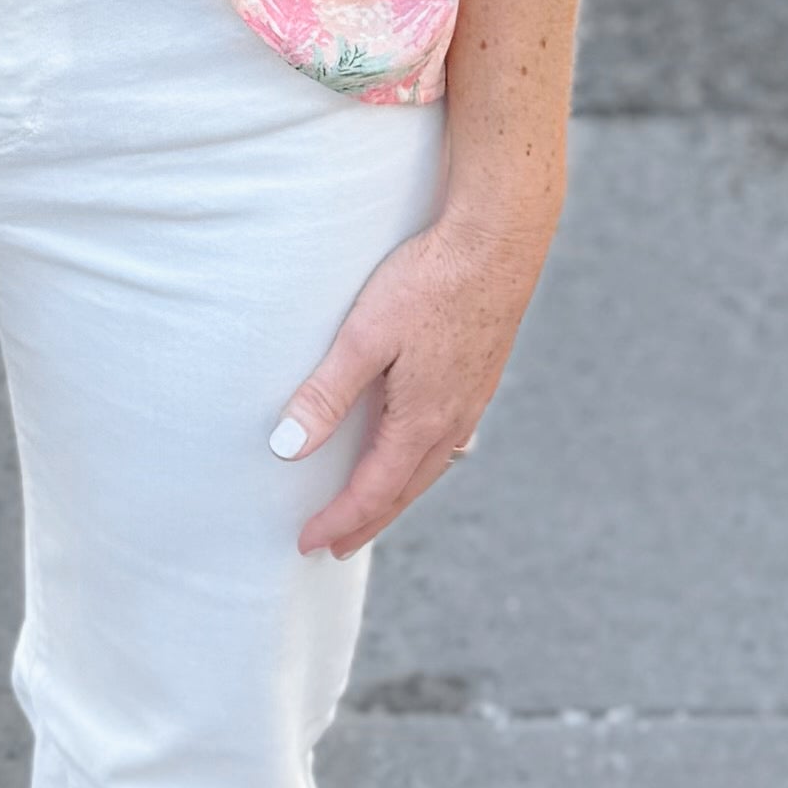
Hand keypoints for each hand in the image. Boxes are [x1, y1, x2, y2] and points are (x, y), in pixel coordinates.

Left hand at [268, 188, 555, 558]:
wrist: (499, 240)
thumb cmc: (430, 281)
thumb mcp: (364, 337)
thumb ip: (325, 394)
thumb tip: (288, 450)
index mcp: (421, 420)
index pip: (374, 491)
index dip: (339, 521)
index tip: (307, 543)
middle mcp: (453, 419)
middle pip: (405, 489)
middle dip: (368, 521)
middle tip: (336, 547)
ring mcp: (472, 398)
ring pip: (431, 466)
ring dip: (397, 493)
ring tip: (374, 508)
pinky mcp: (482, 374)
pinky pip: (449, 439)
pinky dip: (423, 462)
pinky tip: (420, 448)